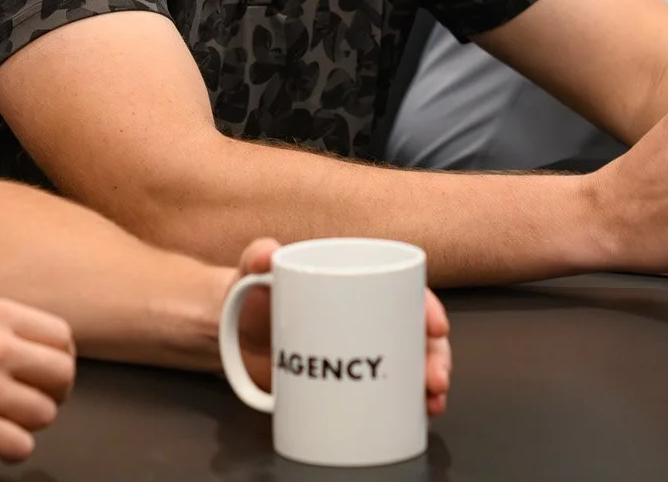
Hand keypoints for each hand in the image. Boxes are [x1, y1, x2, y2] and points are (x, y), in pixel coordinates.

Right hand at [0, 295, 75, 462]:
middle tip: (35, 402)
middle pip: (62, 374)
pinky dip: (9, 450)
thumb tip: (21, 348)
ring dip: (27, 423)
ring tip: (2, 423)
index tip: (49, 373)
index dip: (58, 360)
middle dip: (53, 393)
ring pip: (45, 413)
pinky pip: (20, 447)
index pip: (60, 336)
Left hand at [229, 238, 451, 416]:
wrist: (231, 337)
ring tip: (433, 400)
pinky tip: (423, 413)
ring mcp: (361, 351)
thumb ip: (257, 257)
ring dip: (431, 382)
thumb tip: (267, 254)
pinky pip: (391, 392)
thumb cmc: (250, 297)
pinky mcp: (349, 383)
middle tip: (434, 378)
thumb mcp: (254, 272)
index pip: (403, 291)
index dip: (426, 307)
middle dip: (435, 355)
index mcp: (354, 284)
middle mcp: (367, 317)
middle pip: (415, 332)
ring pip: (411, 364)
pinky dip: (411, 402)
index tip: (436, 327)